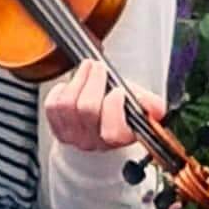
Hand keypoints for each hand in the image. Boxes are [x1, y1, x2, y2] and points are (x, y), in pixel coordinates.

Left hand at [44, 59, 164, 151]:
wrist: (96, 128)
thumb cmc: (117, 114)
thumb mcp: (137, 106)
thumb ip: (149, 104)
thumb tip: (157, 109)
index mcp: (119, 138)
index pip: (113, 131)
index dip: (114, 107)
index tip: (118, 89)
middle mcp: (95, 141)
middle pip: (87, 109)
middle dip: (94, 82)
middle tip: (98, 67)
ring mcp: (74, 136)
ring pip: (67, 105)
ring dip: (77, 80)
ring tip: (86, 69)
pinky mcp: (57, 128)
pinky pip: (52, 106)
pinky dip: (59, 91)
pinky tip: (70, 85)